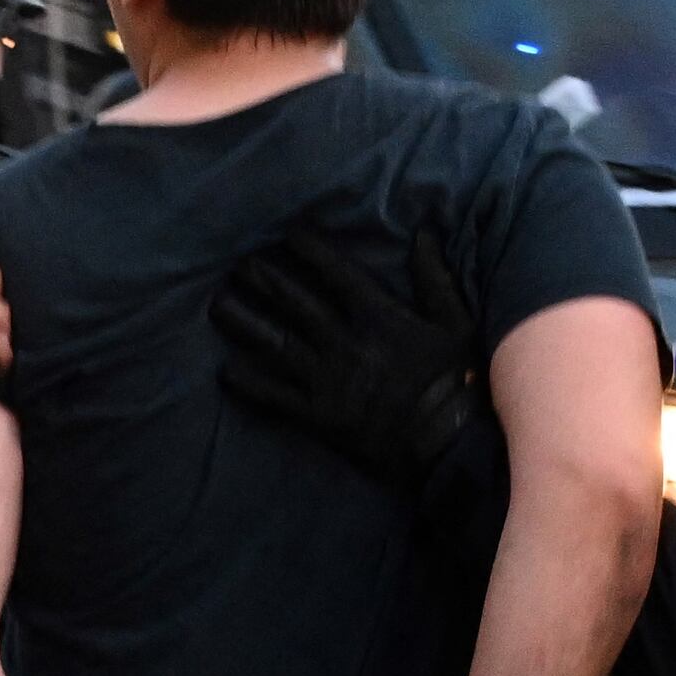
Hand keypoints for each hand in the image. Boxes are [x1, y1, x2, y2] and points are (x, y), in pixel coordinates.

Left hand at [213, 221, 485, 496]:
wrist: (447, 444)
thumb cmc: (456, 382)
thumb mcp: (456, 322)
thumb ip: (435, 277)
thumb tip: (424, 231)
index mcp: (377, 315)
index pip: (335, 273)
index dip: (309, 251)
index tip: (287, 236)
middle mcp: (344, 342)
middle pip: (294, 302)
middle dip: (264, 280)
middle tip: (240, 265)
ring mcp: (327, 379)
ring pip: (276, 343)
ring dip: (245, 323)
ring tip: (219, 306)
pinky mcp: (318, 415)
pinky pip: (275, 396)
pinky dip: (249, 384)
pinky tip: (226, 372)